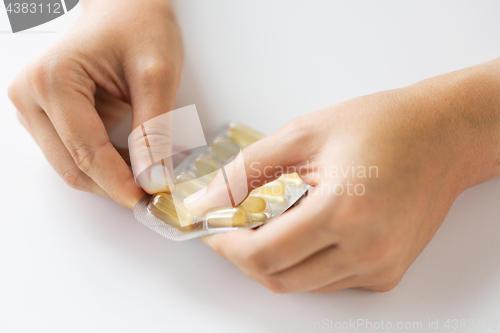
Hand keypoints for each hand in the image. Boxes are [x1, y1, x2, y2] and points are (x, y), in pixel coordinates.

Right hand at [8, 0, 182, 207]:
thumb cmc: (139, 26)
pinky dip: (104, 164)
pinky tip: (132, 159)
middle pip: (72, 165)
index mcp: (51, 81)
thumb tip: (153, 180)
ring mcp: (33, 107)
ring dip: (109, 177)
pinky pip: (74, 153)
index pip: (85, 151)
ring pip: (70, 165)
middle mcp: (29, 96)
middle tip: (153, 193)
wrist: (126, 6)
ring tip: (148, 171)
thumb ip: (153, 131)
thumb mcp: (156, 76)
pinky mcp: (45, 115)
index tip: (149, 200)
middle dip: (114, 185)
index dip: (119, 182)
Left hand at [184, 61, 499, 292]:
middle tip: (234, 226)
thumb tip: (207, 200)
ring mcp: (380, 266)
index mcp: (343, 211)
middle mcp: (366, 250)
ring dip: (274, 260)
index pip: (264, 254)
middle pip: (279, 278)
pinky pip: (329, 281)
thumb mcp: (303, 134)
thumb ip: (246, 170)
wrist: (440, 136)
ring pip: (303, 284)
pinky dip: (304, 262)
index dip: (227, 245)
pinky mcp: (387, 272)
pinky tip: (305, 230)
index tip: (212, 228)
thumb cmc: (380, 126)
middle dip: (244, 256)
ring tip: (270, 222)